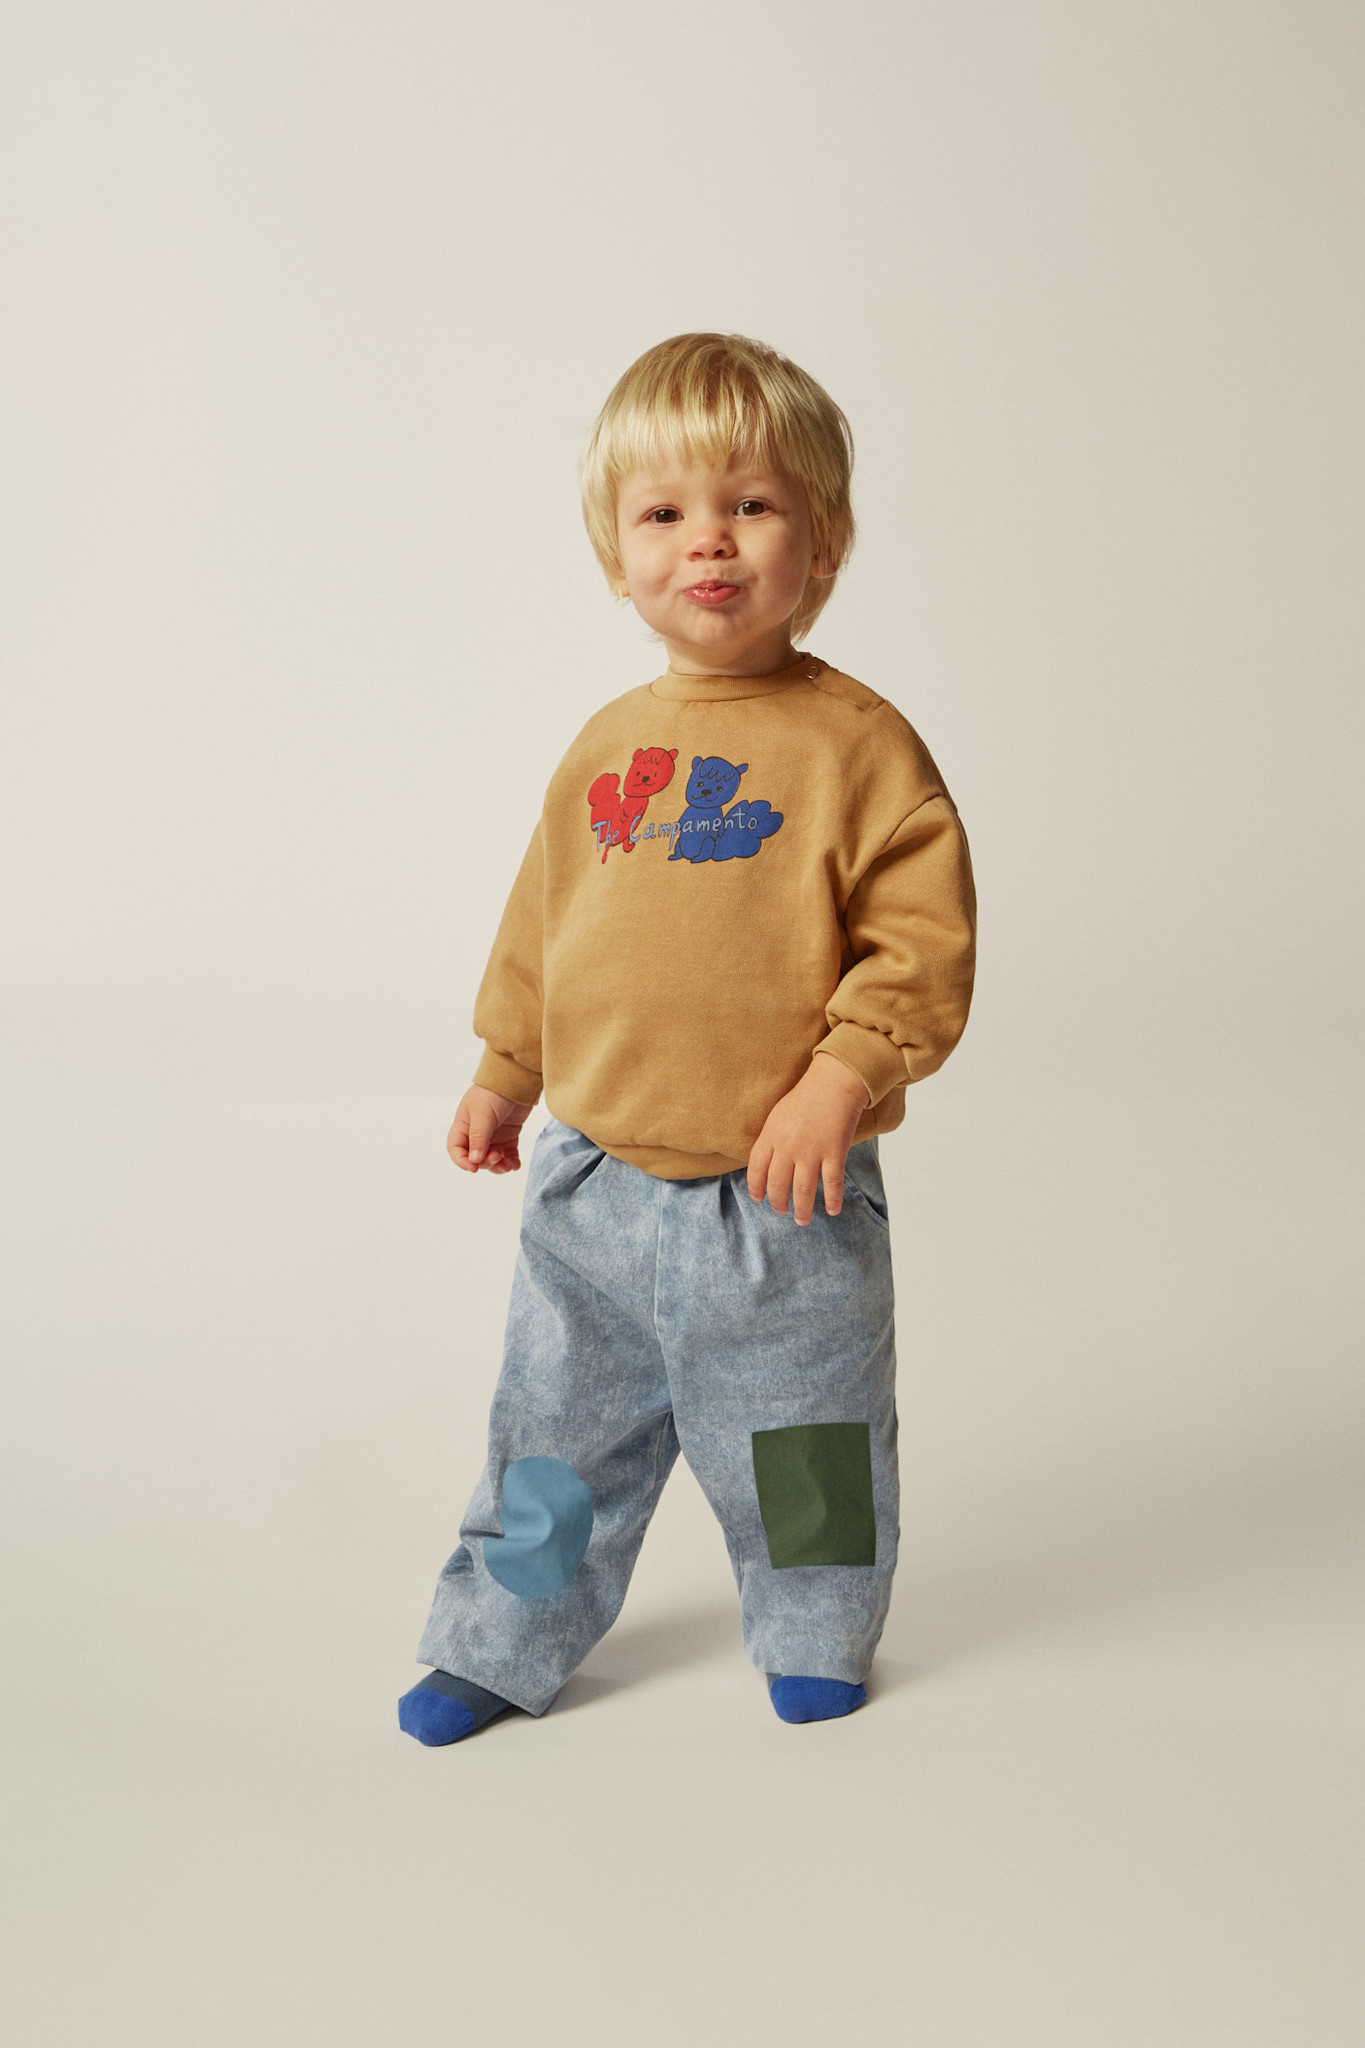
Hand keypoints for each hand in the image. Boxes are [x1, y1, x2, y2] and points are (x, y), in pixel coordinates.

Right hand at [447, 1086, 531, 1173]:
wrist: (517, 1078)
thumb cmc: (494, 1091)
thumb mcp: (483, 1113)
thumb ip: (479, 1137)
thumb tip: (475, 1160)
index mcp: (464, 1125)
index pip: (456, 1149)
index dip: (462, 1161)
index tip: (474, 1168)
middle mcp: (476, 1132)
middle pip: (475, 1157)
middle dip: (485, 1162)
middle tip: (496, 1157)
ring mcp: (493, 1134)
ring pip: (492, 1158)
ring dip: (498, 1165)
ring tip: (508, 1165)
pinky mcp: (509, 1135)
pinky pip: (508, 1154)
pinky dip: (511, 1161)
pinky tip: (515, 1164)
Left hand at [746, 1053, 871, 1225]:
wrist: (834, 1083)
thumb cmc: (805, 1097)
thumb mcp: (778, 1115)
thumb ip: (771, 1139)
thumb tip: (765, 1163)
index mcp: (771, 1135)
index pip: (756, 1169)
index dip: (756, 1187)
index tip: (758, 1199)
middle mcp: (788, 1146)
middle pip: (778, 1184)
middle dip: (778, 1203)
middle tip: (781, 1211)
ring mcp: (812, 1151)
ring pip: (803, 1190)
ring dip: (802, 1209)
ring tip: (802, 1220)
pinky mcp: (834, 1152)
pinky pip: (832, 1182)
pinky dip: (832, 1199)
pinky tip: (832, 1210)